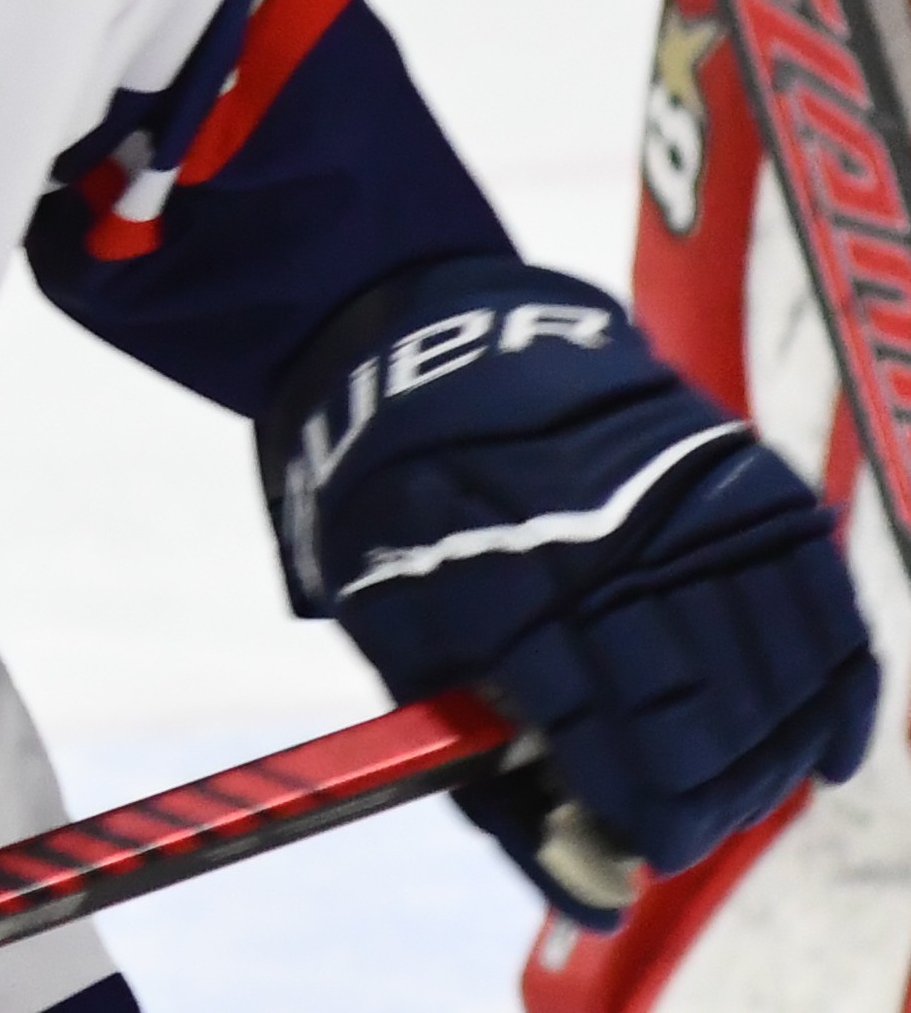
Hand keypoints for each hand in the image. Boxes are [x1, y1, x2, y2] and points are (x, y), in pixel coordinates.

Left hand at [264, 256, 876, 923]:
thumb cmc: (397, 509)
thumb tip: (598, 894)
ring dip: (768, 758)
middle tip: (685, 821)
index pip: (617, 751)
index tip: (644, 844)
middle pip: (707, 726)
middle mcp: (609, 543)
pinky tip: (823, 750)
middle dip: (707, 800)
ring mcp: (684, 502)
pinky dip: (837, 693)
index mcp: (509, 589)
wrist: (421, 339)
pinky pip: (824, 608)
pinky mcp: (739, 473)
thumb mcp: (396, 640)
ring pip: (777, 679)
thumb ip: (488, 777)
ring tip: (735, 786)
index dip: (645, 820)